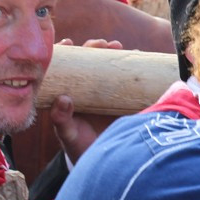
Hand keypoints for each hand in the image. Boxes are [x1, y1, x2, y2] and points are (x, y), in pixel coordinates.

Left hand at [49, 39, 121, 163]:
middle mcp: (86, 86)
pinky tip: (137, 55)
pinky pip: (127, 77)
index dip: (66, 52)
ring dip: (113, 52)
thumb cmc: (79, 145)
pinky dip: (132, 65)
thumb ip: (62, 119)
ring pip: (108, 64)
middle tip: (103, 44)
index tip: (69, 42)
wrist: (102, 157)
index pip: (65, 66)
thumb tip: (63, 98)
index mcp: (69, 91)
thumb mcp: (67, 133)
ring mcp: (105, 89)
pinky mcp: (122, 95)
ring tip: (118, 47)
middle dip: (95, 47)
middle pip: (89, 59)